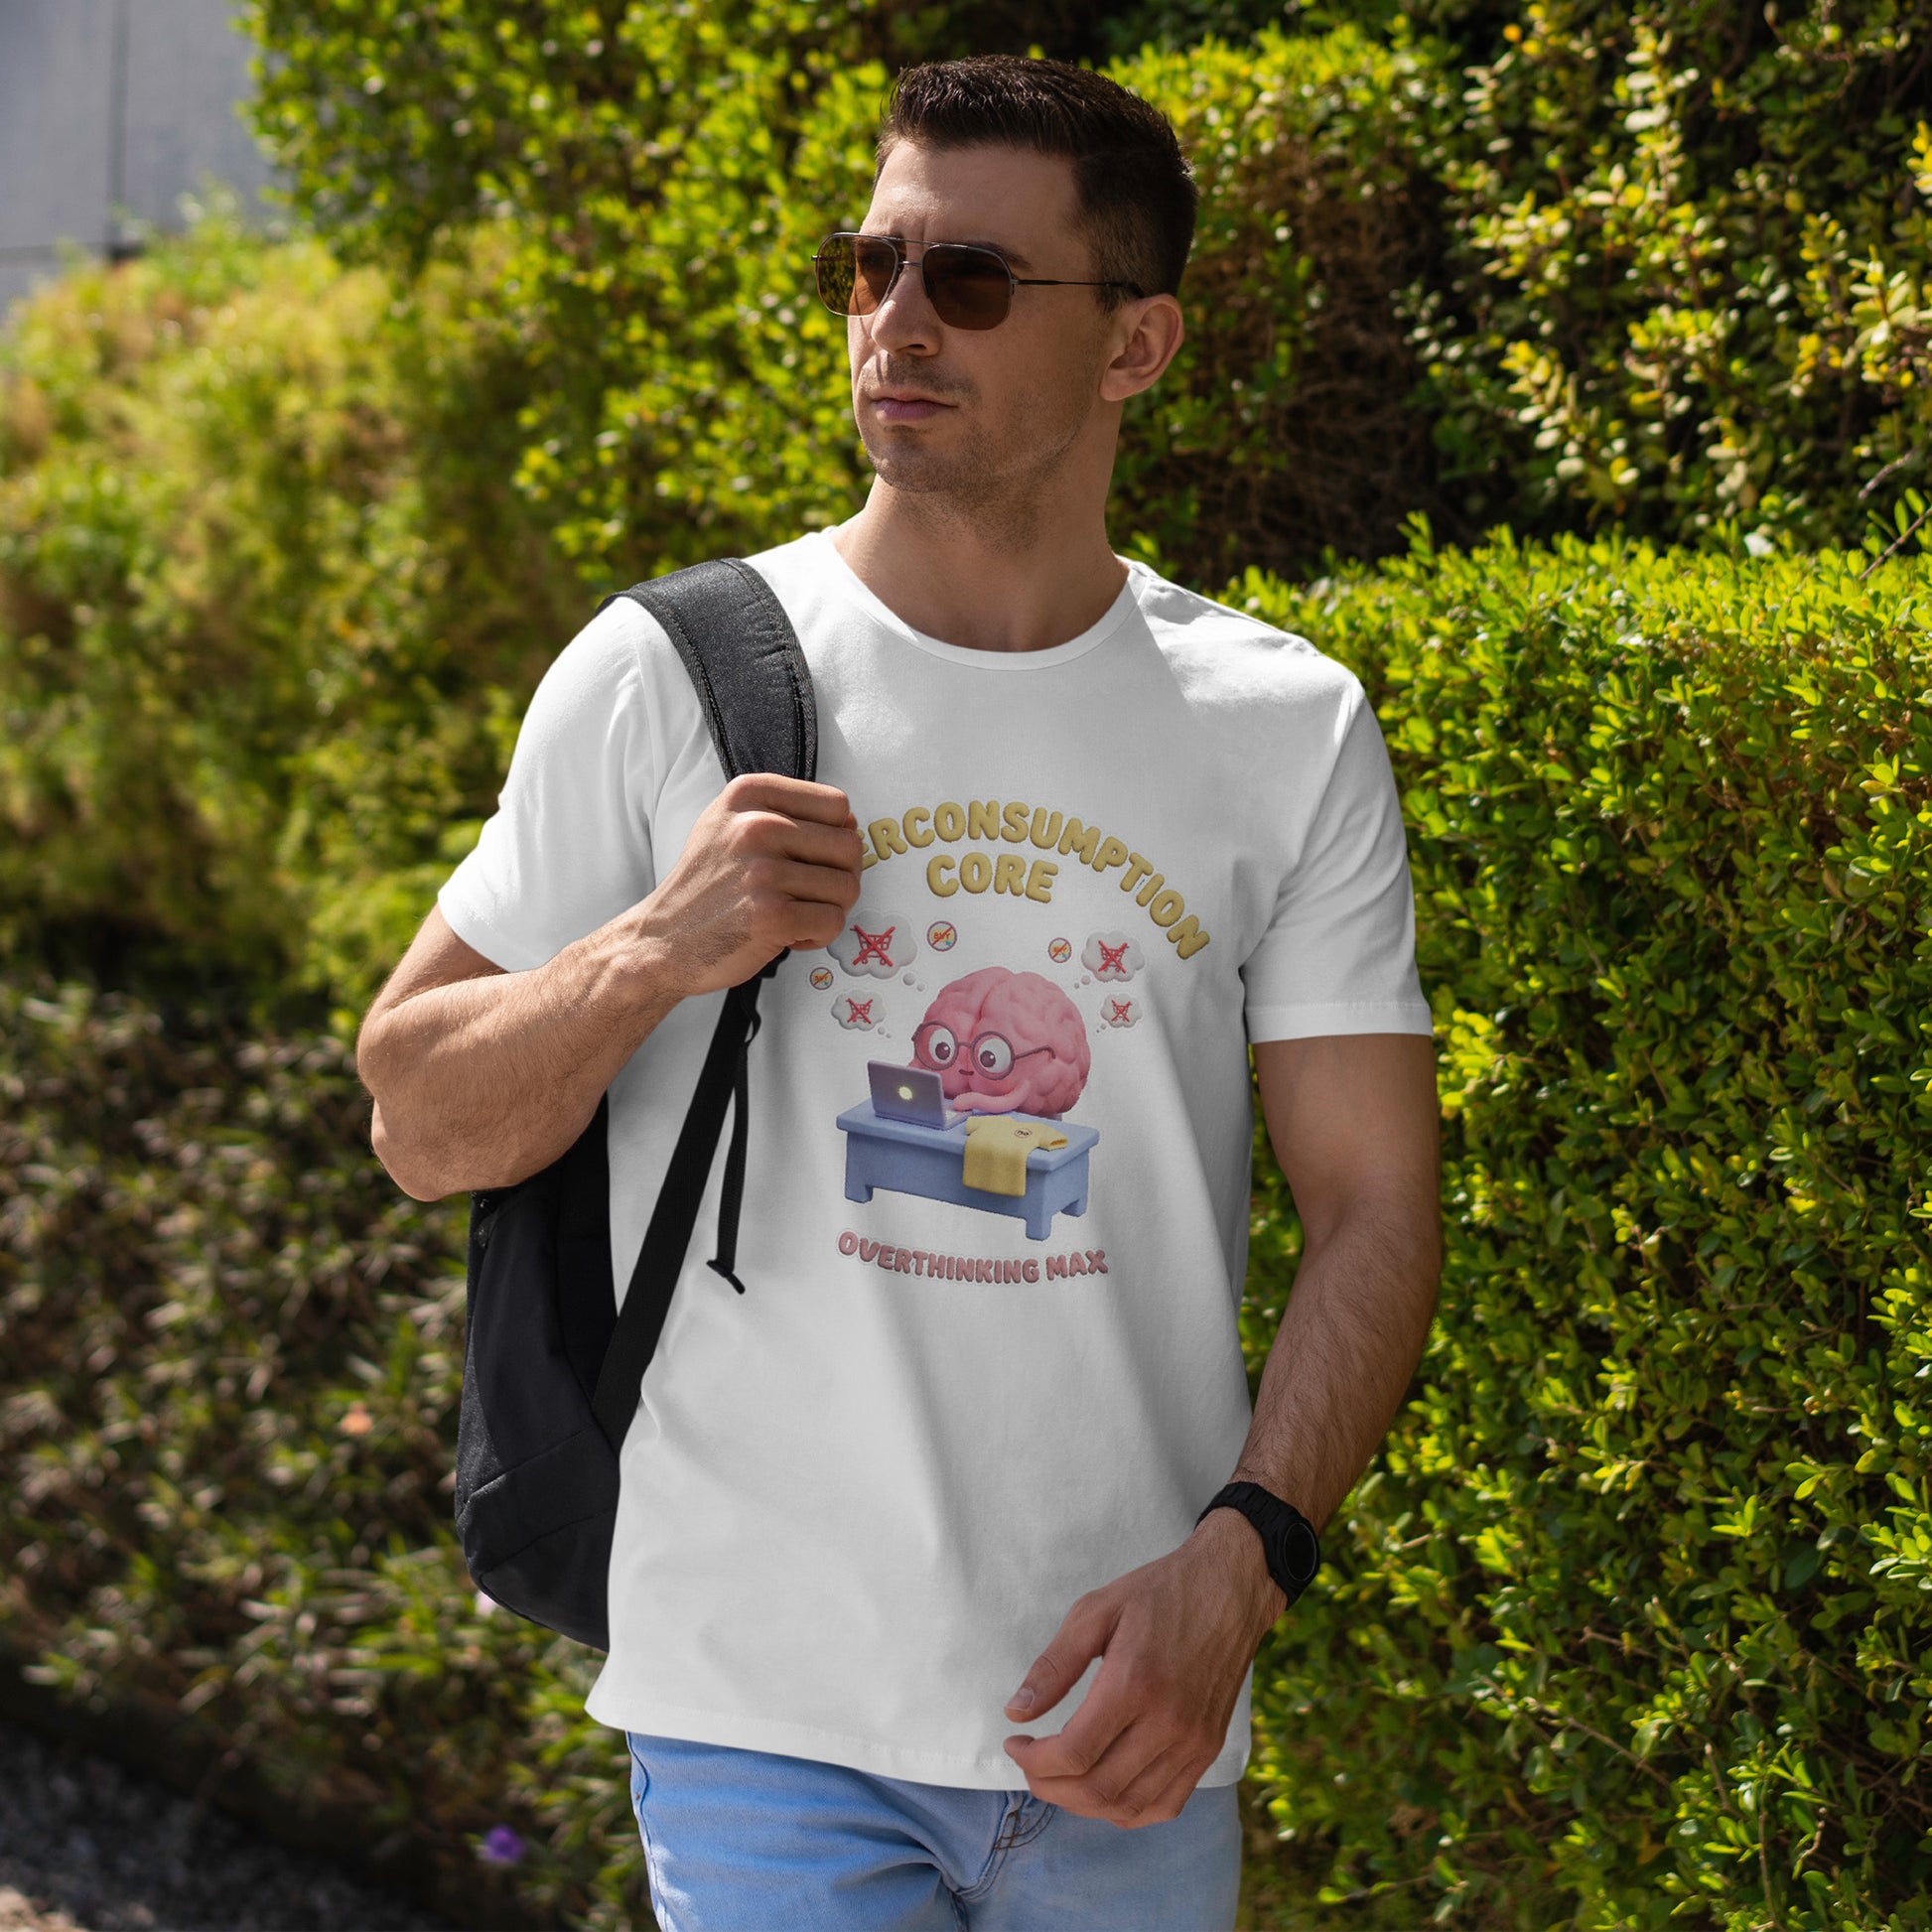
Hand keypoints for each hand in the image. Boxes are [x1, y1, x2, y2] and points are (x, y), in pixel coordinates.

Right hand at [639, 773, 863, 996]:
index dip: (834, 836)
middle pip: (850, 846)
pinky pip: (833, 922)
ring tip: (793, 913)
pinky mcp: (771, 915)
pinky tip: (787, 934)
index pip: (837, 804)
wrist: (662, 941)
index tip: (808, 858)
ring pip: (847, 887)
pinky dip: (817, 936)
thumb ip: (786, 813)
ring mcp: (763, 872)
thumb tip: (851, 823)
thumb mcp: (729, 825)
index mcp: (749, 795)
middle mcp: (756, 826)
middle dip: (840, 877)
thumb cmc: (705, 887)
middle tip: (808, 894)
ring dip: (829, 909)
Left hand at [1000, 1509, 1286, 1827]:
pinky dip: (1126, 1810)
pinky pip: (1165, 1805)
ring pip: (1128, 1806)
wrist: (1229, 1590)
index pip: (1074, 1752)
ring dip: (1082, 1804)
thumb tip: (1016, 1714)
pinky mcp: (1208, 1750)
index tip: (1015, 1743)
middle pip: (1097, 1788)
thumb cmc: (1158, 1594)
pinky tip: (1103, 1789)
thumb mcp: (1096, 1611)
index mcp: (1133, 1683)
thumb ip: (1053, 1666)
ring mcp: (1193, 1742)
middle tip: (1030, 1764)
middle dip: (1050, 1786)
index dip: (1033, 1760)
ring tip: (1058, 1778)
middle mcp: (1168, 1722)